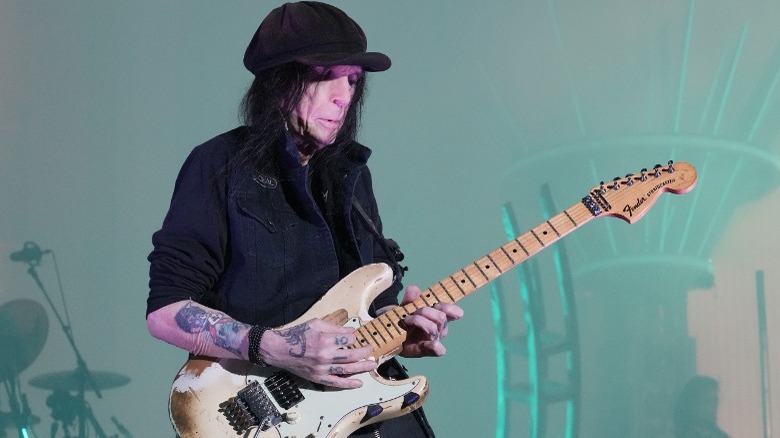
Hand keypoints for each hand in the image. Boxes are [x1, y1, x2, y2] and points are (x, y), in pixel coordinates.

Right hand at [260, 318, 375, 388]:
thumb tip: (351, 331)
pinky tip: (359, 383)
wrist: (279, 349)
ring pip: (347, 369)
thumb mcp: (316, 324)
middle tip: (371, 350)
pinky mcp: (317, 378)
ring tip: (372, 365)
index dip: (353, 337)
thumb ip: (334, 328)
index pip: (347, 340)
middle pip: (351, 355)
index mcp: (325, 340)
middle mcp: (325, 356)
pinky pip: (335, 383)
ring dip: (362, 368)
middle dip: (364, 352)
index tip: (353, 337)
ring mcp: (322, 369)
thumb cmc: (297, 334)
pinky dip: (348, 384)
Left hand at [398, 285, 463, 357]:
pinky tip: (436, 345)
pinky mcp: (423, 350)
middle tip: (413, 311)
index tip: (452, 310)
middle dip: (426, 311)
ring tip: (407, 320)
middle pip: (441, 318)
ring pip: (433, 329)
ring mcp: (431, 339)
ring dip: (420, 322)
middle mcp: (438, 327)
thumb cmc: (404, 317)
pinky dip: (436, 347)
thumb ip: (410, 297)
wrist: (391, 332)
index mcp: (438, 314)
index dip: (450, 309)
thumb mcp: (405, 304)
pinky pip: (434, 350)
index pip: (450, 311)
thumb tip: (415, 290)